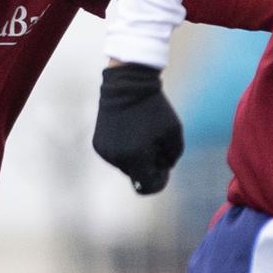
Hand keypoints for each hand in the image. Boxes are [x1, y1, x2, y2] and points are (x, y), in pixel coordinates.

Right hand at [93, 63, 184, 194]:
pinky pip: (116, 157)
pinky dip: (125, 150)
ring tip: (143, 135)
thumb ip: (172, 156)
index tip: (165, 168)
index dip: (160, 181)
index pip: (148, 186)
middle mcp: (116, 158)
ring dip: (137, 158)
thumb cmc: (154, 108)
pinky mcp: (98, 144)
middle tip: (157, 145)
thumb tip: (163, 168)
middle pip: (138, 175)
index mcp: (135, 156)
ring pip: (126, 167)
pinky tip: (131, 132)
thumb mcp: (174, 131)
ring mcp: (105, 152)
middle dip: (149, 166)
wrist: (126, 85)